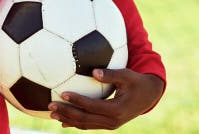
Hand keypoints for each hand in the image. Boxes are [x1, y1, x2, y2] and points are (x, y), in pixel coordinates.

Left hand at [47, 68, 164, 129]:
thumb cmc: (136, 82)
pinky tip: (63, 121)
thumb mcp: (127, 75)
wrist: (148, 97)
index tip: (62, 93)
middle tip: (50, 106)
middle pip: (85, 119)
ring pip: (85, 125)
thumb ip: (111, 74)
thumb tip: (94, 71)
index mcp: (117, 109)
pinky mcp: (108, 124)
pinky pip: (89, 125)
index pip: (92, 106)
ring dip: (67, 120)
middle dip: (66, 113)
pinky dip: (75, 123)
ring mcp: (110, 125)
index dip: (77, 100)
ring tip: (52, 113)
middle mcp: (112, 121)